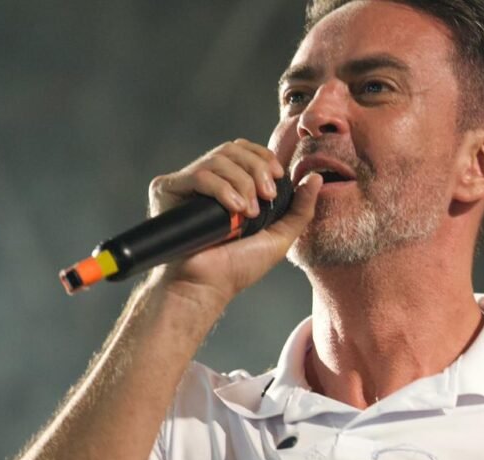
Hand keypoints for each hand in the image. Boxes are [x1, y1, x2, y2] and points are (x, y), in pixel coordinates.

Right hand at [146, 139, 321, 306]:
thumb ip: (300, 208)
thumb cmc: (238, 268)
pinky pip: (199, 175)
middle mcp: (207, 182)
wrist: (206, 287)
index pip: (245, 151)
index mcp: (230, 186)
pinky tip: (233, 211)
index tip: (277, 177)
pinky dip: (221, 189)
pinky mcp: (167, 190)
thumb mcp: (280, 236)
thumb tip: (316, 178)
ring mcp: (186, 185)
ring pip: (218, 159)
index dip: (263, 157)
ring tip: (247, 213)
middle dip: (256, 169)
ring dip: (241, 183)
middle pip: (233, 149)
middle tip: (266, 197)